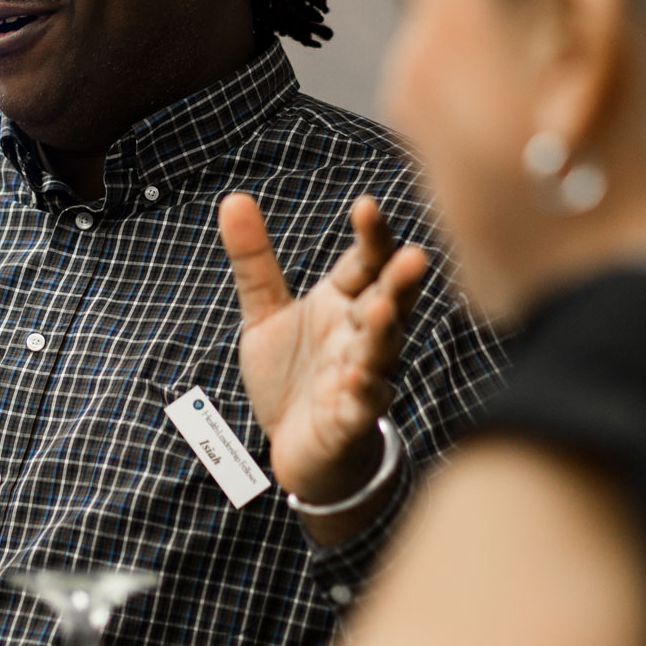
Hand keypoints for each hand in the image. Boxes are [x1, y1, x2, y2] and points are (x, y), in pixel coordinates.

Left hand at [222, 193, 425, 516]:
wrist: (294, 448)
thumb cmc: (290, 375)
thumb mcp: (265, 314)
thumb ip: (254, 260)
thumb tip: (232, 197)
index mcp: (344, 302)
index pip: (365, 262)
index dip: (370, 236)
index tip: (366, 205)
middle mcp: (360, 334)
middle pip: (388, 301)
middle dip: (400, 280)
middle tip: (413, 255)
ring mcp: (362, 376)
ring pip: (381, 350)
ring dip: (384, 331)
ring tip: (383, 309)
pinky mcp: (351, 420)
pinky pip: (363, 404)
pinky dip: (364, 392)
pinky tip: (358, 377)